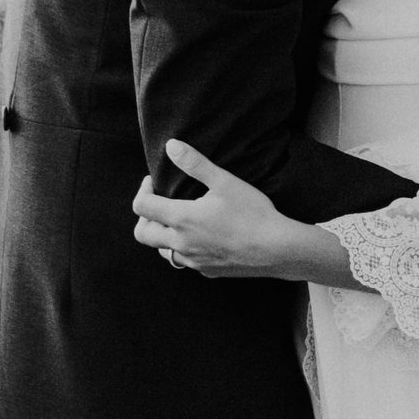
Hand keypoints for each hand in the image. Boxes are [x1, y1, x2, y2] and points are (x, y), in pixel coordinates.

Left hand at [132, 140, 307, 280]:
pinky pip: (185, 261)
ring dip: (163, 235)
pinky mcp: (207, 271)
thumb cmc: (253, 213)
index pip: (141, 207)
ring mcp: (193, 261)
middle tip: (159, 203)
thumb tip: (171, 146)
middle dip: (145, 217)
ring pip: (162, 251)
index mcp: (181, 219)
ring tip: (180, 220)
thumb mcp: (224, 182)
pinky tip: (202, 238)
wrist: (277, 249)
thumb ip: (195, 164)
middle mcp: (181, 244)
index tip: (154, 182)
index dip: (143, 190)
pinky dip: (184, 248)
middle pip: (142, 234)